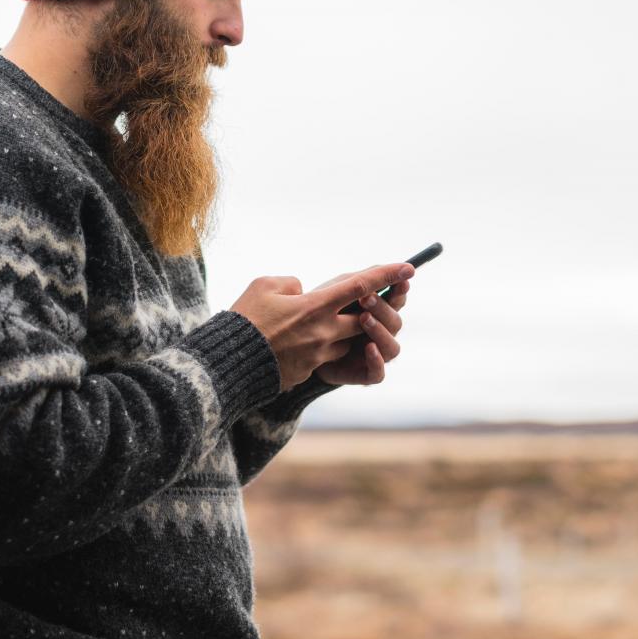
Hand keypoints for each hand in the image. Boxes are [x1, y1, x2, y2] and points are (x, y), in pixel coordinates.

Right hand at [230, 263, 412, 391]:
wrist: (229, 362)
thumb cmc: (244, 319)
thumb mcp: (264, 286)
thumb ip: (290, 283)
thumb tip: (303, 291)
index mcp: (315, 307)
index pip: (359, 286)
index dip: (385, 275)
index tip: (407, 267)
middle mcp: (324, 332)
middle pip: (361, 320)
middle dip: (364, 312)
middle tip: (359, 302)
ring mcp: (318, 355)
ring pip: (345, 341)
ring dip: (338, 331)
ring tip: (310, 325)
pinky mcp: (308, 371)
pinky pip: (322, 357)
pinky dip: (314, 348)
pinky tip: (290, 343)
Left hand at [310, 267, 408, 386]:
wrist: (295, 344)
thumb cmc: (317, 313)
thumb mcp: (336, 291)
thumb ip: (359, 280)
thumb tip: (385, 266)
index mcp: (377, 312)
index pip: (397, 301)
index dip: (400, 291)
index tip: (400, 279)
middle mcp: (380, 333)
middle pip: (395, 322)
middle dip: (383, 308)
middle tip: (365, 297)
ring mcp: (374, 355)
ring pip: (392, 348)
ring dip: (380, 331)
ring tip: (363, 318)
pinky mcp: (363, 374)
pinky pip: (378, 373)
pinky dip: (376, 360)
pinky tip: (368, 347)